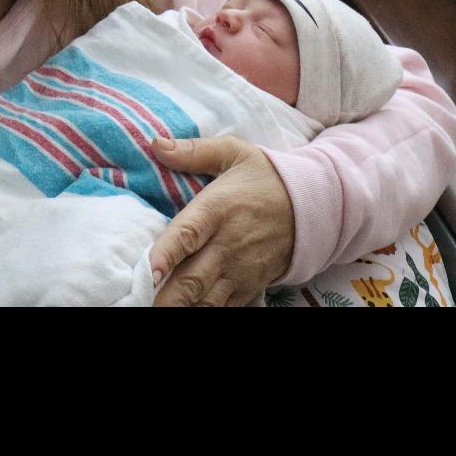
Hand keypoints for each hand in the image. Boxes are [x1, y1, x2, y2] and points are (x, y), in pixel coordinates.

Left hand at [146, 134, 295, 306]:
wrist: (314, 206)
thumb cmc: (266, 178)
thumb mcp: (234, 153)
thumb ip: (193, 151)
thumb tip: (155, 144)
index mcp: (218, 209)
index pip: (187, 235)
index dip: (166, 254)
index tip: (148, 270)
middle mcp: (227, 244)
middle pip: (192, 279)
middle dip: (166, 297)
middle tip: (142, 301)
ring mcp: (239, 270)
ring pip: (205, 300)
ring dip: (182, 306)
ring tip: (157, 308)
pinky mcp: (249, 286)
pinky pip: (222, 307)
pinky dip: (202, 310)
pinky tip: (184, 309)